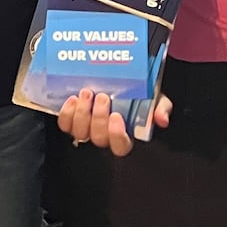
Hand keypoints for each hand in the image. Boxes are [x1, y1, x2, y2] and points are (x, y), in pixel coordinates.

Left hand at [58, 88, 172, 157]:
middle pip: (99, 139)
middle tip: (102, 97)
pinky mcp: (71, 121)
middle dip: (99, 118)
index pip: (120, 147)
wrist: (118, 79)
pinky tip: (73, 99)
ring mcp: (86, 129)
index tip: (117, 116)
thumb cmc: (138, 93)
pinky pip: (65, 125)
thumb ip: (160, 108)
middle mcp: (104, 136)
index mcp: (125, 135)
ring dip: (82, 114)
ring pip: (80, 133)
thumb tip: (161, 119)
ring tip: (86, 94)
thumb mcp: (154, 98)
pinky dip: (67, 113)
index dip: (117, 135)